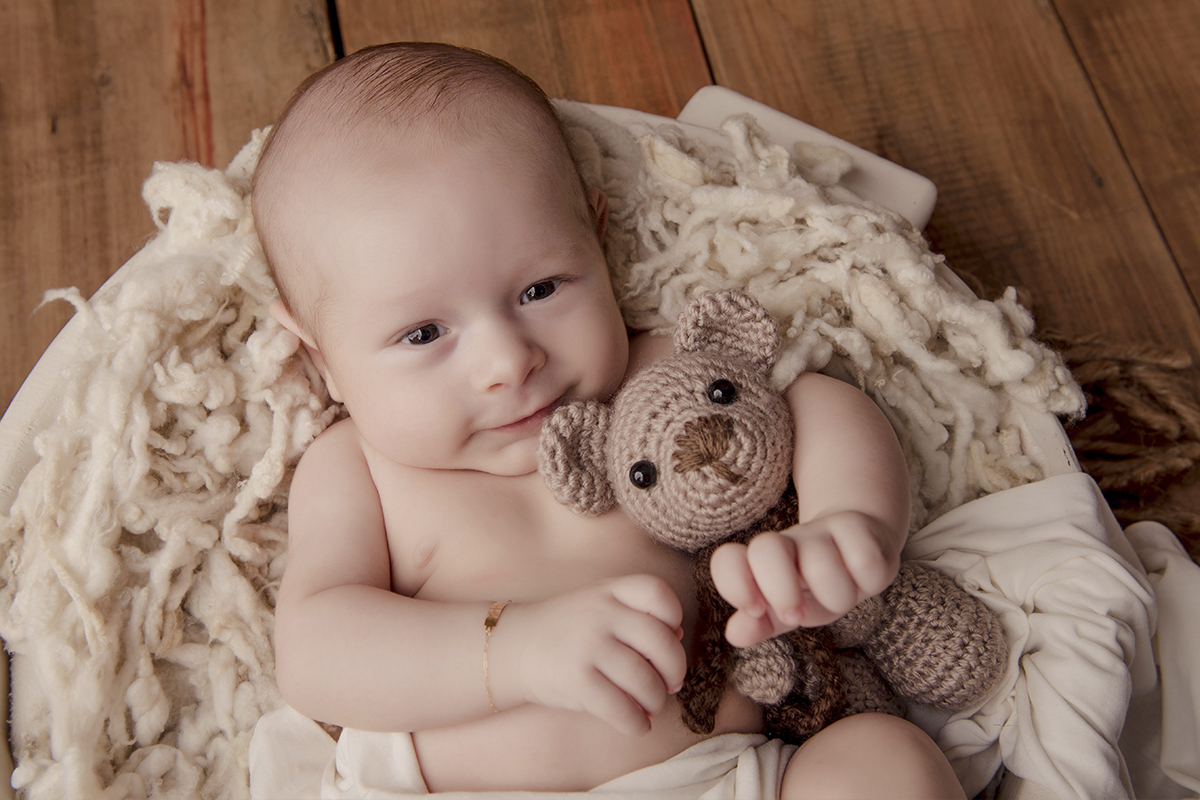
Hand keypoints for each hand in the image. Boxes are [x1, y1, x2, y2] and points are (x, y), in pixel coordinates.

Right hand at [495, 575, 686, 735]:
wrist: (512, 648)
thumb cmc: (566, 630)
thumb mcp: (598, 606)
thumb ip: (637, 615)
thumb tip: (678, 637)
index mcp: (608, 591)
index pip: (657, 592)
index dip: (673, 615)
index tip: (670, 635)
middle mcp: (600, 614)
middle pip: (661, 641)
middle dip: (675, 669)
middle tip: (670, 683)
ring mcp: (587, 646)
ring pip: (644, 680)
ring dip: (655, 701)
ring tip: (650, 706)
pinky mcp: (576, 680)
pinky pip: (620, 708)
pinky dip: (636, 723)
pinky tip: (637, 725)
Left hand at [710, 510, 898, 646]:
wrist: (865, 546)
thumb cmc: (820, 586)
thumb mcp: (789, 611)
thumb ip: (762, 624)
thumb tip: (734, 634)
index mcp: (764, 561)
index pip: (727, 559)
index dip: (734, 585)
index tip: (754, 610)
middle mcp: (790, 541)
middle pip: (765, 549)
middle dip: (780, 592)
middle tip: (796, 615)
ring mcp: (824, 531)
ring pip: (821, 564)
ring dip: (834, 596)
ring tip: (840, 596)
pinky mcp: (860, 529)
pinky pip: (864, 560)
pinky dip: (865, 581)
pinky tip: (864, 580)